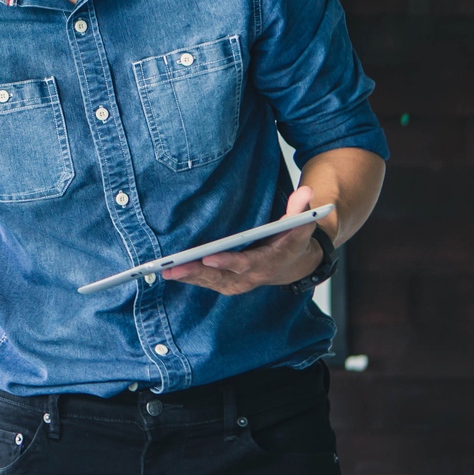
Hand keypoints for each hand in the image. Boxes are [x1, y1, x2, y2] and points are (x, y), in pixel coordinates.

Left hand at [166, 186, 328, 296]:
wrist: (294, 264)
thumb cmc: (293, 241)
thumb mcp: (302, 225)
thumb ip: (302, 210)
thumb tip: (306, 191)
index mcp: (268, 262)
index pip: (246, 263)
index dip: (228, 262)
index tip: (209, 258)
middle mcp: (252, 276)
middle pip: (222, 276)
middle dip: (198, 272)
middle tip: (175, 268)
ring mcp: (239, 282)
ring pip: (211, 282)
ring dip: (189, 277)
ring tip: (166, 271)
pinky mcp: (229, 283)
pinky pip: (208, 283)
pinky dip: (190, 279)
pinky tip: (172, 273)